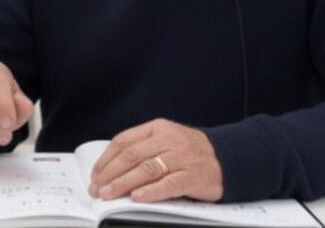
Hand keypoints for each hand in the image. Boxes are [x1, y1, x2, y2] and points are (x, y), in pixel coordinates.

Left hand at [88, 119, 223, 202]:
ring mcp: (182, 158)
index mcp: (157, 128)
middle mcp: (168, 140)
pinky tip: (138, 197)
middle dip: (110, 174)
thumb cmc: (192, 151)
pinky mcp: (194, 176)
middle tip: (97, 188)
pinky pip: (169, 184)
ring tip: (110, 194)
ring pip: (146, 169)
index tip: (95, 174)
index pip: (124, 141)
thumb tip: (111, 168)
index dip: (106, 159)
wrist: (229, 158)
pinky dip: (152, 191)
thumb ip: (142, 148)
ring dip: (124, 183)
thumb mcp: (166, 140)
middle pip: (131, 156)